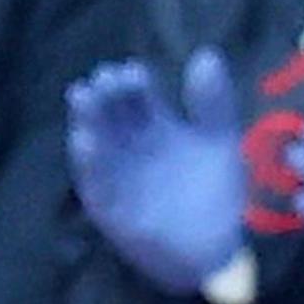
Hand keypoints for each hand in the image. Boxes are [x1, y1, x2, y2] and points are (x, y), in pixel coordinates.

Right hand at [67, 49, 248, 296]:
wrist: (216, 251)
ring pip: (95, 140)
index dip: (133, 81)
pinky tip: (85, 141)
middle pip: (111, 111)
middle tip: (107, 79)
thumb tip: (205, 53)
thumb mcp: (221, 142)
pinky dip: (87, 161)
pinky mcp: (108, 205)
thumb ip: (214, 102)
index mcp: (155, 124)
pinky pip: (94, 181)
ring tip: (83, 96)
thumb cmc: (217, 194)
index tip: (135, 71)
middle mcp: (130, 144)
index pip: (137, 94)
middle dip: (106, 94)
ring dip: (87, 118)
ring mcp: (116, 174)